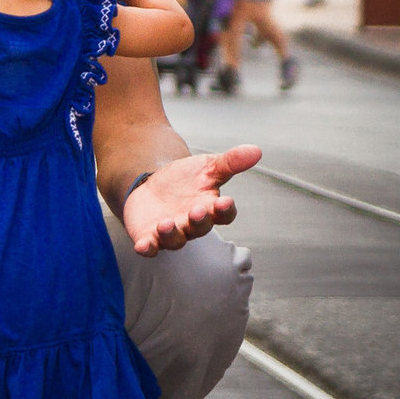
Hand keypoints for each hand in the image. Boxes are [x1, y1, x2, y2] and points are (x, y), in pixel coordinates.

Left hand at [119, 145, 259, 255]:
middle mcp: (192, 225)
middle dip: (199, 221)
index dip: (225, 210)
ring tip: (166, 223)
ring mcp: (171, 233)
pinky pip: (149, 247)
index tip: (225, 201)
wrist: (153, 186)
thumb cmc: (185, 181)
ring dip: (171, 234)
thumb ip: (231, 161)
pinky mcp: (148, 237)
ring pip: (175, 240)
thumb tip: (256, 150)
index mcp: (211, 208)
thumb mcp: (208, 166)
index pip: (224, 214)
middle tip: (197, 211)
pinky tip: (143, 245)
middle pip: (200, 228)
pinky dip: (147, 248)